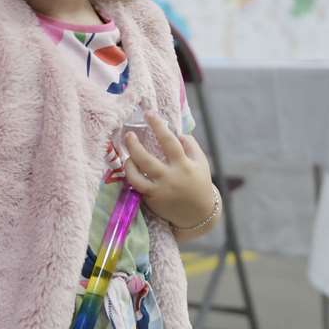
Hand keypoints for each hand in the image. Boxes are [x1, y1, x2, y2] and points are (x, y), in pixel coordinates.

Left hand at [120, 110, 215, 230]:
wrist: (199, 214)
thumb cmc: (199, 183)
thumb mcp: (201, 163)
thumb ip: (190, 146)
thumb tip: (176, 132)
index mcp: (184, 165)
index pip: (169, 141)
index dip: (158, 126)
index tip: (149, 114)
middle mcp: (169, 177)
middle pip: (146, 159)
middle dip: (134, 145)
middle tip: (128, 134)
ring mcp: (158, 189)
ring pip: (136, 175)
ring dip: (128, 162)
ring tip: (127, 153)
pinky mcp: (151, 199)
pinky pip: (136, 185)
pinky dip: (131, 174)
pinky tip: (129, 167)